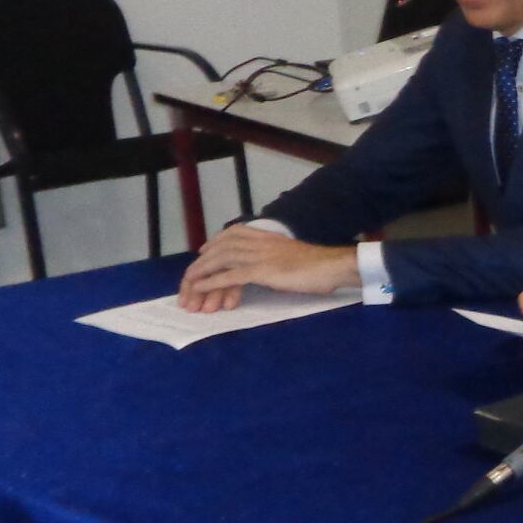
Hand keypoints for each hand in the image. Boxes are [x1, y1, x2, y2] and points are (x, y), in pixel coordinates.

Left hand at [179, 228, 357, 307]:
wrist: (334, 266)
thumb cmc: (320, 266)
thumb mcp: (294, 255)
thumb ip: (278, 256)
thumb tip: (270, 264)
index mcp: (268, 237)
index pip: (233, 234)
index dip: (215, 242)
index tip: (204, 250)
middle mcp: (260, 242)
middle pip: (222, 247)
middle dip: (202, 262)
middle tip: (189, 275)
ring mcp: (261, 256)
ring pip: (222, 260)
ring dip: (201, 272)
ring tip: (188, 285)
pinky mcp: (263, 271)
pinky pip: (231, 275)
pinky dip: (213, 281)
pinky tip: (201, 288)